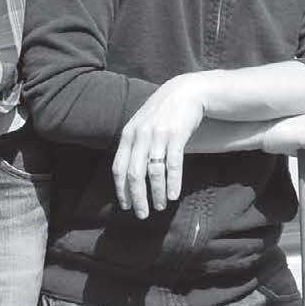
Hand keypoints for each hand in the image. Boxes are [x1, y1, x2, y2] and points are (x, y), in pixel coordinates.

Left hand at [114, 76, 206, 218]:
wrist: (186, 91)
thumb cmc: (162, 113)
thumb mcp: (141, 125)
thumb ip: (133, 145)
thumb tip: (126, 174)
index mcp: (128, 135)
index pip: (119, 168)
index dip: (121, 190)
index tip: (126, 206)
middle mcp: (140, 136)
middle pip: (134, 174)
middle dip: (138, 198)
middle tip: (142, 214)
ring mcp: (158, 135)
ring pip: (154, 172)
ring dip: (156, 193)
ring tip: (160, 206)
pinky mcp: (176, 135)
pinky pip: (173, 164)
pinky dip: (173, 183)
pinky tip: (173, 196)